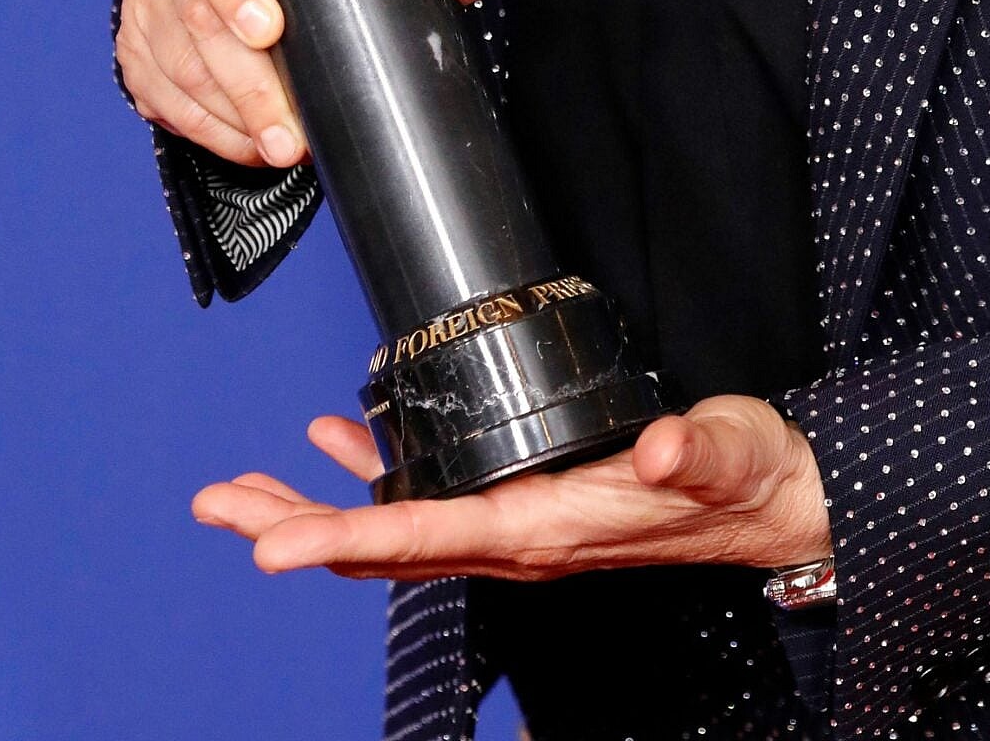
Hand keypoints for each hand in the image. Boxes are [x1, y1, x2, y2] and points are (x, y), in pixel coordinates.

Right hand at [118, 0, 503, 171]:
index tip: (270, 29)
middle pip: (197, 16)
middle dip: (248, 84)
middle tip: (292, 134)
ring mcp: (147, 1)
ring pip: (179, 64)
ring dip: (230, 116)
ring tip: (281, 150)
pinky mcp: (135, 48)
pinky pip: (161, 96)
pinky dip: (207, 128)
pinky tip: (247, 146)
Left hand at [192, 395, 831, 583]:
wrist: (770, 505)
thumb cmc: (745, 480)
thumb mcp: (727, 453)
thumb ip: (694, 452)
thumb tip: (661, 450)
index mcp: (546, 530)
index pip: (426, 538)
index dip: (345, 538)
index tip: (272, 546)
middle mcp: (517, 540)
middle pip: (382, 545)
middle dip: (295, 528)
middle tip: (218, 505)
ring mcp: (516, 525)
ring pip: (392, 526)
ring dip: (316, 507)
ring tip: (247, 488)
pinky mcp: (526, 500)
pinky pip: (429, 497)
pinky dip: (373, 472)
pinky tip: (339, 443)